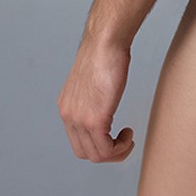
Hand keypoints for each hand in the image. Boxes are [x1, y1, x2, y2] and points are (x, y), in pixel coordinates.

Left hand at [58, 36, 134, 163]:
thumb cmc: (104, 52)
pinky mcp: (95, 119)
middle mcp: (68, 116)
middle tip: (124, 142)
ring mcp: (80, 119)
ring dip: (116, 153)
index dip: (97, 143)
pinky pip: (106, 150)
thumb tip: (102, 100)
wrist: (105, 41)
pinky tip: (128, 135)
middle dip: (107, 153)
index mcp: (67, 106)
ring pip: (96, 155)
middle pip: (84, 152)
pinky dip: (120, 149)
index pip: (77, 140)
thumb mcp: (92, 79)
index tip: (114, 135)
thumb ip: (92, 96)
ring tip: (128, 140)